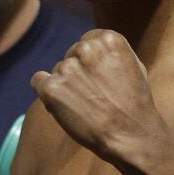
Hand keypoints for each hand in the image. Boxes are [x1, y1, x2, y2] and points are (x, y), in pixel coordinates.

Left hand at [31, 29, 165, 164]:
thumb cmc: (134, 104)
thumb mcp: (133, 66)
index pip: (87, 42)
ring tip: (85, 106)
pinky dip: (47, 93)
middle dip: (78, 73)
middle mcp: (85, 49)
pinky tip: (63, 106)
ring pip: (57, 71)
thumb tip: (90, 45)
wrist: (130, 135)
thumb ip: (110, 52)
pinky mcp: (52, 88)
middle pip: (71, 56)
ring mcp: (67, 68)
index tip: (99, 79)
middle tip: (94, 96)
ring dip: (66, 86)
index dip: (91, 63)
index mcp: (107, 39)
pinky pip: (38, 81)